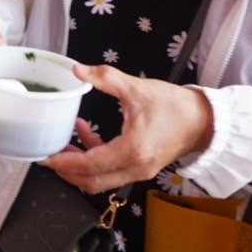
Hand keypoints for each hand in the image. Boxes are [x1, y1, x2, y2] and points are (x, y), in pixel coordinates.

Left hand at [41, 63, 213, 193]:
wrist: (204, 121)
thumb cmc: (175, 106)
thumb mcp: (137, 88)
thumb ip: (106, 78)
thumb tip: (78, 70)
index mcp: (132, 150)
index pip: (90, 165)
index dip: (65, 163)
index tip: (46, 157)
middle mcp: (135, 167)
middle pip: (92, 182)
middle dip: (67, 171)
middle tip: (48, 155)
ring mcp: (139, 171)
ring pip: (101, 179)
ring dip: (80, 165)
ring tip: (64, 144)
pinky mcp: (141, 167)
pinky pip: (112, 171)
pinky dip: (96, 158)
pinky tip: (86, 133)